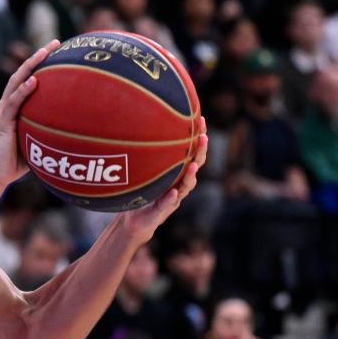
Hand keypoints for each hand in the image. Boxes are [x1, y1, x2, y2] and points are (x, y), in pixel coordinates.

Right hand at [0, 39, 59, 188]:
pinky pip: (14, 103)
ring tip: (46, 52)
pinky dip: (24, 90)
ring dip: (31, 65)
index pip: (27, 81)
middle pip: (22, 74)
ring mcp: (2, 112)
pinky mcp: (0, 122)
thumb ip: (45, 133)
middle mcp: (6, 105)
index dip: (40, 66)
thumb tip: (72, 132)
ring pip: (16, 82)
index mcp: (13, 109)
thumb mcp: (33, 145)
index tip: (58, 53)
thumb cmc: (13, 164)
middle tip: (56, 42)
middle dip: (38, 57)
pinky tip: (35, 80)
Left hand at [118, 118, 208, 243]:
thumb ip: (142, 153)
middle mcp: (180, 183)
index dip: (198, 136)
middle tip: (203, 137)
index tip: (200, 119)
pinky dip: (171, 198)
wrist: (136, 219)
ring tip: (192, 165)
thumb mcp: (142, 169)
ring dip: (190, 175)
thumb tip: (134, 123)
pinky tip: (172, 192)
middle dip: (200, 151)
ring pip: (187, 185)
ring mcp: (174, 197)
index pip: (192, 151)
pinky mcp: (163, 211)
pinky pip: (168, 204)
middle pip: (195, 165)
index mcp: (177, 171)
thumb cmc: (141, 190)